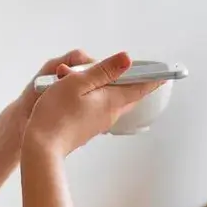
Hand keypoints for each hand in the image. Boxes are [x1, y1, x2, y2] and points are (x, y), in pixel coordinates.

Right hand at [23, 51, 164, 157]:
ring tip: (103, 74)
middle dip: (134, 81)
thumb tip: (127, 59)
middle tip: (139, 70)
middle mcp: (111, 113)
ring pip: (114, 100)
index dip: (153, 78)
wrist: (41, 147)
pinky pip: (102, 107)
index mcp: (112, 101)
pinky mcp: (89, 126)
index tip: (165, 72)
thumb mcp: (78, 83)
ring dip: (112, 86)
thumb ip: (103, 70)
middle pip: (129, 94)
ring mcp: (100, 122)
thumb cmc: (56, 113)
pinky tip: (88, 90)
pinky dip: (101, 95)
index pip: (140, 87)